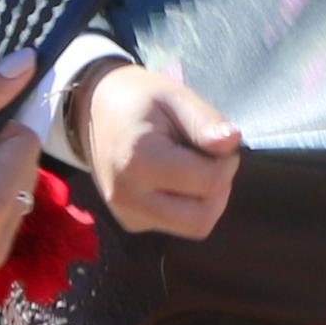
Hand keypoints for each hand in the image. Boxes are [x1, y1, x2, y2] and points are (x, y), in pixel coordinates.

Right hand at [77, 60, 243, 239]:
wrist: (93, 111)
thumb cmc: (139, 99)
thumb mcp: (176, 97)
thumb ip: (205, 121)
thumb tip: (232, 142)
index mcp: (138, 160)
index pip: (208, 182)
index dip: (227, 161)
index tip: (217, 141)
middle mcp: (128, 196)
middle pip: (202, 219)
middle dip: (219, 188)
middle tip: (210, 159)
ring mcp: (127, 214)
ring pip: (193, 227)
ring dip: (206, 200)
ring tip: (194, 168)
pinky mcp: (130, 222)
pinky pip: (176, 225)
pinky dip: (187, 205)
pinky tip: (175, 180)